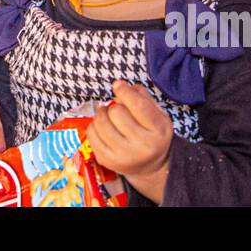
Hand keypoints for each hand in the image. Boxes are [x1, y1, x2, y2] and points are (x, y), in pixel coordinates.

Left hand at [87, 80, 173, 201]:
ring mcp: (124, 156)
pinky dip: (94, 127)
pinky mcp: (108, 161)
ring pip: (101, 123)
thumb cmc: (152, 134)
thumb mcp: (157, 113)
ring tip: (108, 116)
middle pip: (116, 112)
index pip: (137, 105)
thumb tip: (119, 85)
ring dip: (102, 114)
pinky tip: (103, 128)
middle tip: (117, 109)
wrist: (151, 165)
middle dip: (114, 106)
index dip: (124, 91)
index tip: (118, 86)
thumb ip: (141, 96)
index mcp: (158, 130)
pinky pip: (91, 135)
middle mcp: (143, 145)